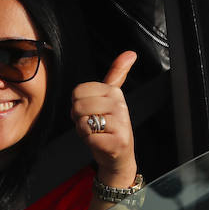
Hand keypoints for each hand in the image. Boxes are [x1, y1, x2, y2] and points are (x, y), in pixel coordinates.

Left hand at [71, 51, 138, 191]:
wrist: (118, 156)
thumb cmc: (109, 126)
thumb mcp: (111, 98)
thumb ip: (117, 74)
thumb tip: (130, 53)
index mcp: (114, 92)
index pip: (77, 92)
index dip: (77, 105)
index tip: (91, 112)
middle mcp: (120, 105)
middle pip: (78, 106)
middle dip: (79, 119)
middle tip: (93, 125)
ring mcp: (121, 123)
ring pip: (83, 121)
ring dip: (84, 131)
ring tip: (96, 133)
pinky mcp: (117, 141)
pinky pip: (89, 137)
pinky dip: (89, 142)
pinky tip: (100, 143)